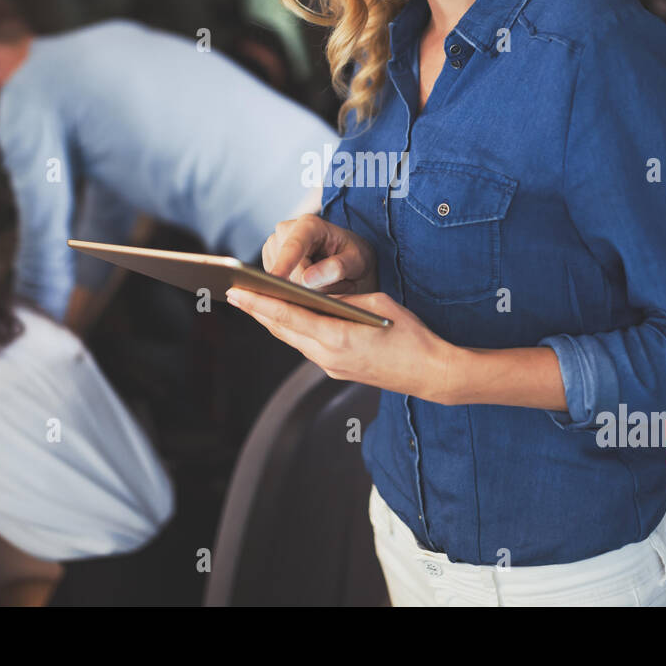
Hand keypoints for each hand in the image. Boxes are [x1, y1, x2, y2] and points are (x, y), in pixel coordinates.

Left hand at [224, 287, 461, 403]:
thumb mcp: (376, 304)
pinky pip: (306, 347)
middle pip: (282, 330)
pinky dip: (292, 331)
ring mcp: (331, 367)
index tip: (236, 292)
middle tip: (234, 292)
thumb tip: (317, 295)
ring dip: (273, 322)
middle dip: (257, 311)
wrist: (430, 373)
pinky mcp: (337, 371)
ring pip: (292, 340)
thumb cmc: (410, 334)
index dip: (259, 304)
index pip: (288, 317)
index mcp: (337, 337)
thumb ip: (343, 300)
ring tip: (253, 302)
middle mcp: (328, 356)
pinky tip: (286, 318)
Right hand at [263, 214, 377, 294]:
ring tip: (329, 279)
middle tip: (342, 281)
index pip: (294, 247)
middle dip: (316, 287)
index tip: (277, 278)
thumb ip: (337, 267)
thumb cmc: (352, 253)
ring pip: (287, 283)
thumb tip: (308, 280)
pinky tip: (314, 282)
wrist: (345, 252)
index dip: (284, 264)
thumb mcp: (356, 259)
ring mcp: (273, 246)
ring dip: (310, 290)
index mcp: (308, 224)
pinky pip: (282, 287)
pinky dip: (300, 291)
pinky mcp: (270, 261)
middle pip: (291, 273)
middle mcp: (285, 231)